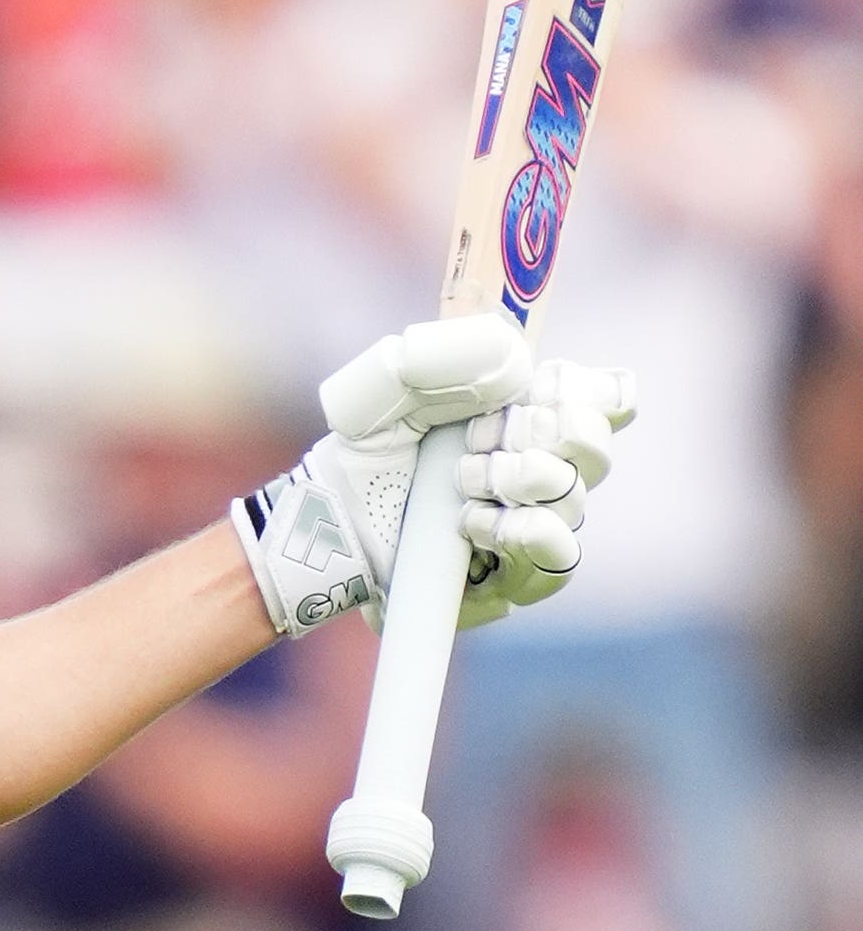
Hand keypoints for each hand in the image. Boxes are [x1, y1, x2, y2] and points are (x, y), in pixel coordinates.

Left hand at [232, 314, 633, 637]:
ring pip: (575, 499)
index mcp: (525, 414)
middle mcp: (542, 467)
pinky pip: (559, 557)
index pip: (603, 396)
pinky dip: (523, 532)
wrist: (328, 523)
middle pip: (594, 445)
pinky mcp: (519, 576)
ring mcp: (535, 523)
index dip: (581, 388)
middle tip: (474, 436)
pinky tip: (472, 521)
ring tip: (460, 479)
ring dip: (517, 479)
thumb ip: (440, 354)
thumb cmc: (362, 451)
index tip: (536, 385)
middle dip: (540, 432)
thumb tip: (517, 359)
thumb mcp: (384, 386)